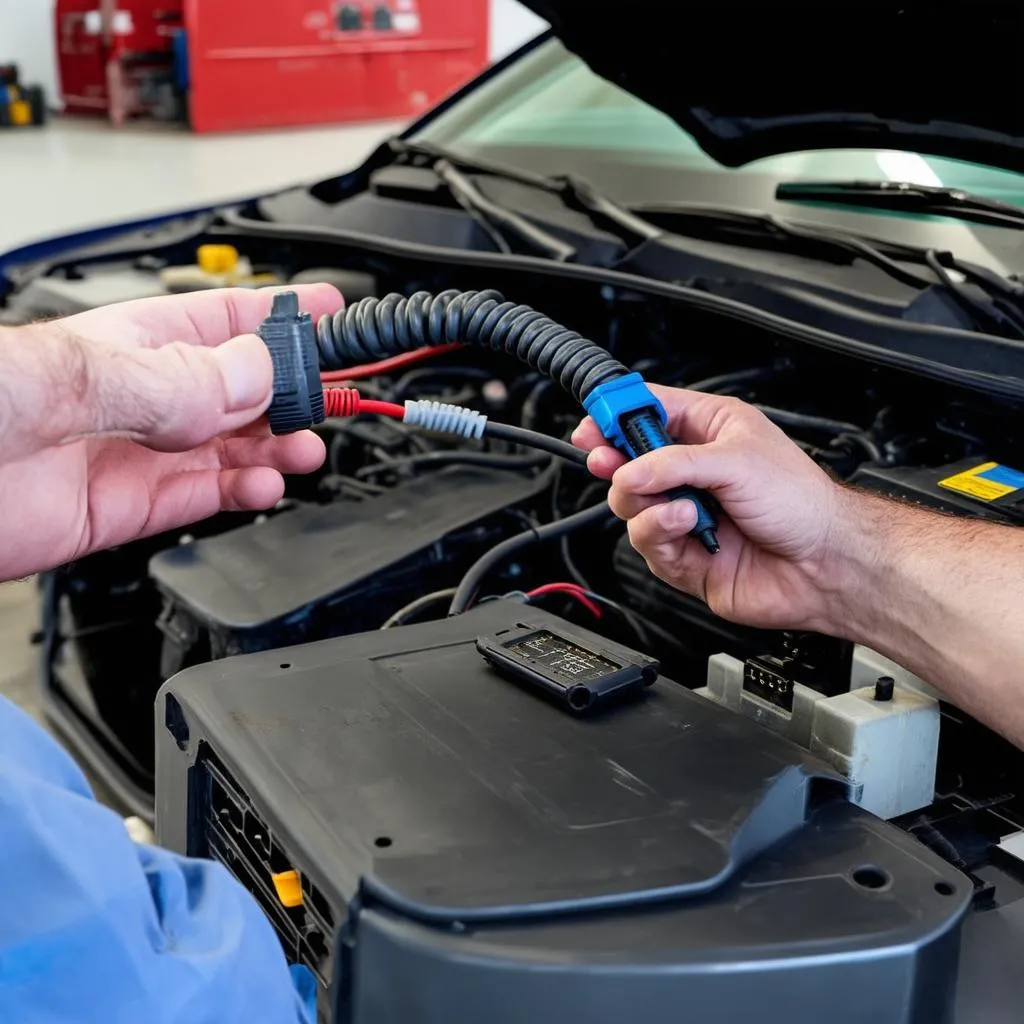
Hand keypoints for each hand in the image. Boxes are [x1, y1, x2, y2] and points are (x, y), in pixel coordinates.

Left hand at [0, 285, 341, 579]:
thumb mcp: (63, 376)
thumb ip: (164, 380)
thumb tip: (248, 376)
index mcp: (121, 344)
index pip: (219, 321)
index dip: (279, 316)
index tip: (332, 316)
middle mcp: (132, 397)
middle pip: (234, 387)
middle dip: (290, 389)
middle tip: (333, 398)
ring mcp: (129, 454)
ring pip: (226, 445)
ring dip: (276, 443)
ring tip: (309, 445)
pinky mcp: (122, 510)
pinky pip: (199, 497)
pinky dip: (242, 492)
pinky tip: (267, 485)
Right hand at [572, 386, 847, 631]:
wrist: (825, 565)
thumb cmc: (802, 503)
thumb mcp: (736, 461)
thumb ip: (673, 462)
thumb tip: (629, 469)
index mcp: (708, 431)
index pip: (648, 411)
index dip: (616, 414)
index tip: (594, 423)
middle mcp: (692, 472)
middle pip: (626, 460)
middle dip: (615, 462)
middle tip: (608, 461)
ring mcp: (685, 515)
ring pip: (630, 505)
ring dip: (647, 505)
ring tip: (682, 507)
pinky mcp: (682, 556)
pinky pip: (646, 542)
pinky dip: (660, 533)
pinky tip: (687, 527)